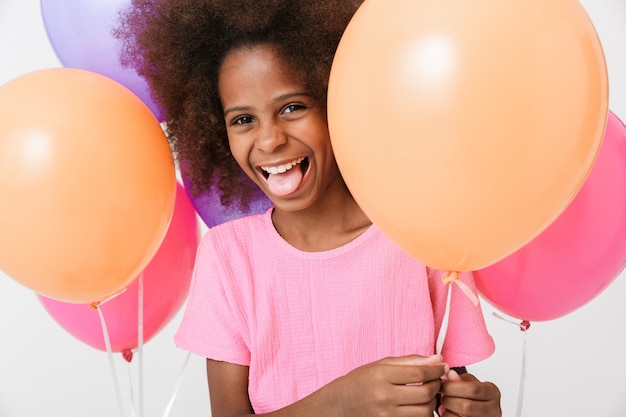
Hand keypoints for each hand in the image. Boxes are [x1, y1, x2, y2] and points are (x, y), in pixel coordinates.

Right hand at [331, 354, 448, 416]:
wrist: (341, 403)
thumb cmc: (361, 380)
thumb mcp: (382, 364)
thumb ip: (411, 361)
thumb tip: (438, 359)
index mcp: (381, 376)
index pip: (419, 374)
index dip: (436, 370)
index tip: (441, 367)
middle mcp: (383, 396)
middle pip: (425, 394)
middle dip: (437, 386)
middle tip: (436, 380)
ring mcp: (386, 415)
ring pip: (424, 412)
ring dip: (432, 402)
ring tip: (428, 394)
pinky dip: (423, 414)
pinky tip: (419, 405)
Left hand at [438, 369, 500, 416]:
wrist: (478, 411)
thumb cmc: (472, 396)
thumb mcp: (468, 383)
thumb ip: (459, 379)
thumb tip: (449, 373)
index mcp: (492, 392)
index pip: (472, 389)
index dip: (452, 387)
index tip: (441, 385)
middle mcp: (494, 409)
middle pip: (467, 406)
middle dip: (449, 400)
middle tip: (441, 396)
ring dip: (448, 411)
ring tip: (442, 406)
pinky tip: (446, 413)